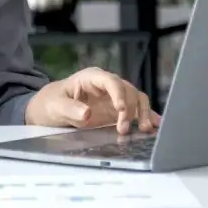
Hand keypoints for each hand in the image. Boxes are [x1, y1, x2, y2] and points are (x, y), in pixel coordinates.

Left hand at [25, 67, 159, 133]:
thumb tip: (87, 113)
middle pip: (127, 91)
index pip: (111, 81)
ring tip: (144, 130)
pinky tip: (156, 126)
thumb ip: (70, 109)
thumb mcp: (55, 106)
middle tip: (123, 130)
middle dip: (130, 110)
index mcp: (91, 78)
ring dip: (142, 113)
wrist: (51, 109)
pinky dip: (147, 116)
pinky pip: (137, 110)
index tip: (121, 111)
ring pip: (136, 99)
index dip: (119, 94)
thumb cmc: (51, 103)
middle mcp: (107, 85)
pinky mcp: (118, 110)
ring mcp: (114, 97)